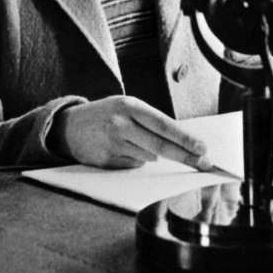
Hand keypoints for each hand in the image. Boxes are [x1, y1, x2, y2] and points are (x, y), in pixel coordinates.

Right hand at [50, 95, 210, 169]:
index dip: (185, 138)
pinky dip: (135, 160)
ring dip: (152, 154)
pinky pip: (133, 166)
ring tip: (133, 142)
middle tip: (204, 163)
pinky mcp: (107, 161)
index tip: (203, 148)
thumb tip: (182, 141)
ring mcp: (113, 144)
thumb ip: (150, 121)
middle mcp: (121, 124)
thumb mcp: (126, 107)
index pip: (164, 125)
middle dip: (185, 156)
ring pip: (148, 157)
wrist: (69, 127)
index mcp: (129, 106)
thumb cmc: (106, 115)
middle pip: (160, 145)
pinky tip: (121, 150)